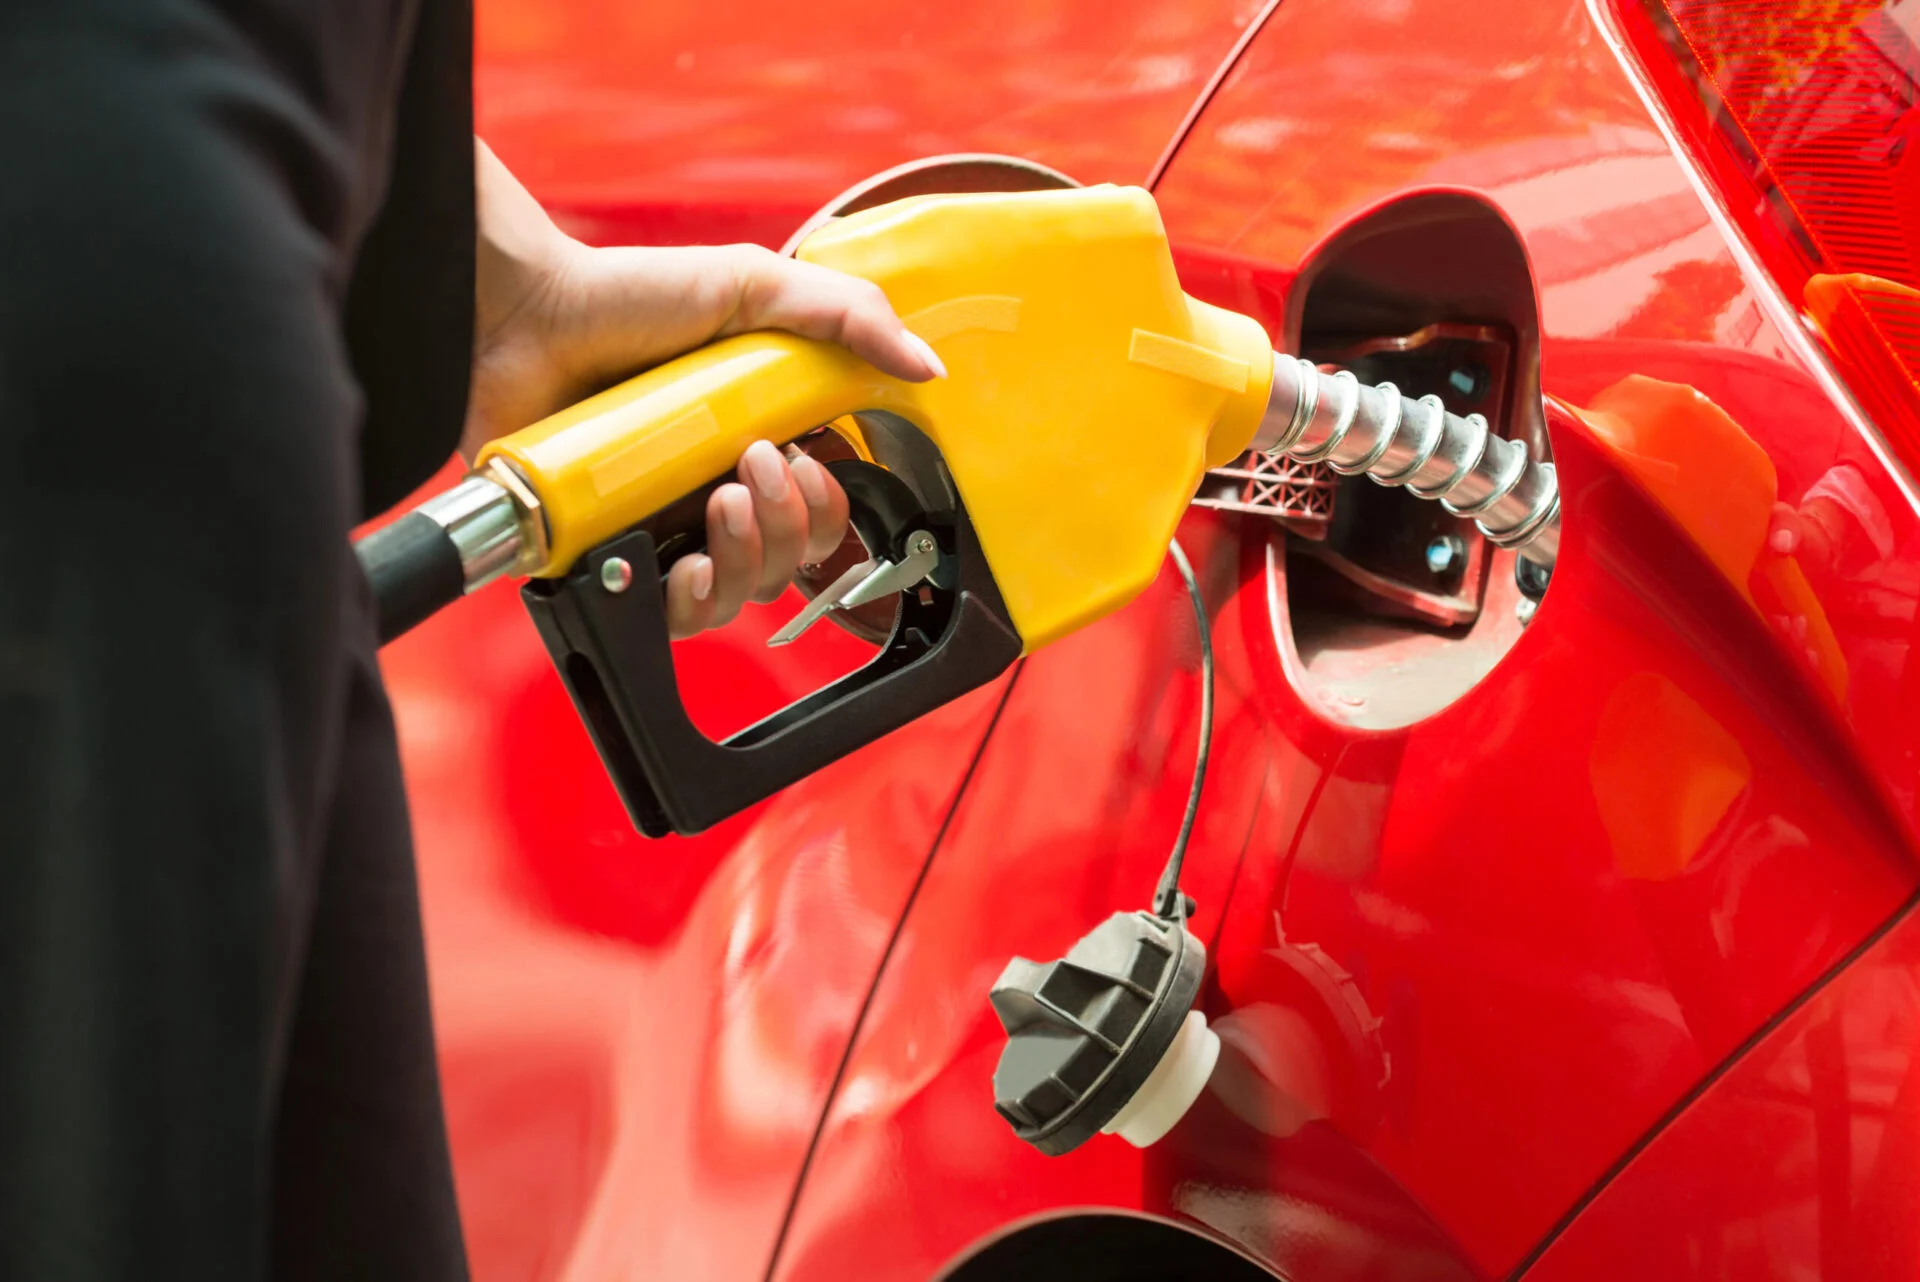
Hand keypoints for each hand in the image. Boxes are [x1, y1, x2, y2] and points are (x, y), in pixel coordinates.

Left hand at [466, 141, 944, 637]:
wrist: (523, 314)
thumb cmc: (623, 295)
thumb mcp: (752, 286)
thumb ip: (848, 317)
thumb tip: (928, 369)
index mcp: (755, 441)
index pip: (822, 509)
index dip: (831, 502)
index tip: (809, 455)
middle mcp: (712, 494)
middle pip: (793, 560)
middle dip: (795, 523)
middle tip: (756, 462)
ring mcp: (662, 531)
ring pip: (743, 596)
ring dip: (755, 554)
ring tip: (720, 498)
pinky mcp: (609, 560)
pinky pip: (671, 620)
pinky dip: (698, 599)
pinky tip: (691, 560)